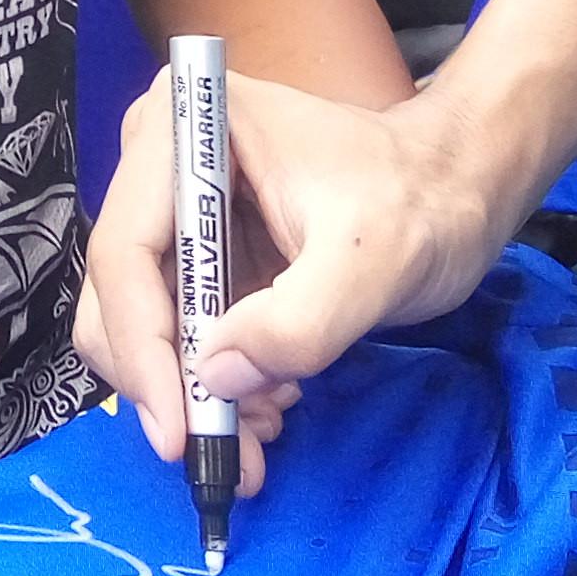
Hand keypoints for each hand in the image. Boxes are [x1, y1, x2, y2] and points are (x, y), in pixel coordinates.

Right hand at [76, 70, 520, 453]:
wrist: (457, 191)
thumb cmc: (422, 203)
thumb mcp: (375, 261)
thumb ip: (298, 322)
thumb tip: (215, 377)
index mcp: (184, 127)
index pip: (125, 251)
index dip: (142, 347)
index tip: (178, 431)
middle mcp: (161, 162)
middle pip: (119, 294)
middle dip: (166, 381)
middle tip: (226, 447)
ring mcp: (177, 212)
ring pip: (143, 327)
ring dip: (193, 393)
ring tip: (268, 424)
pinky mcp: (200, 255)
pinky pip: (178, 335)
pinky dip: (212, 385)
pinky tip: (271, 401)